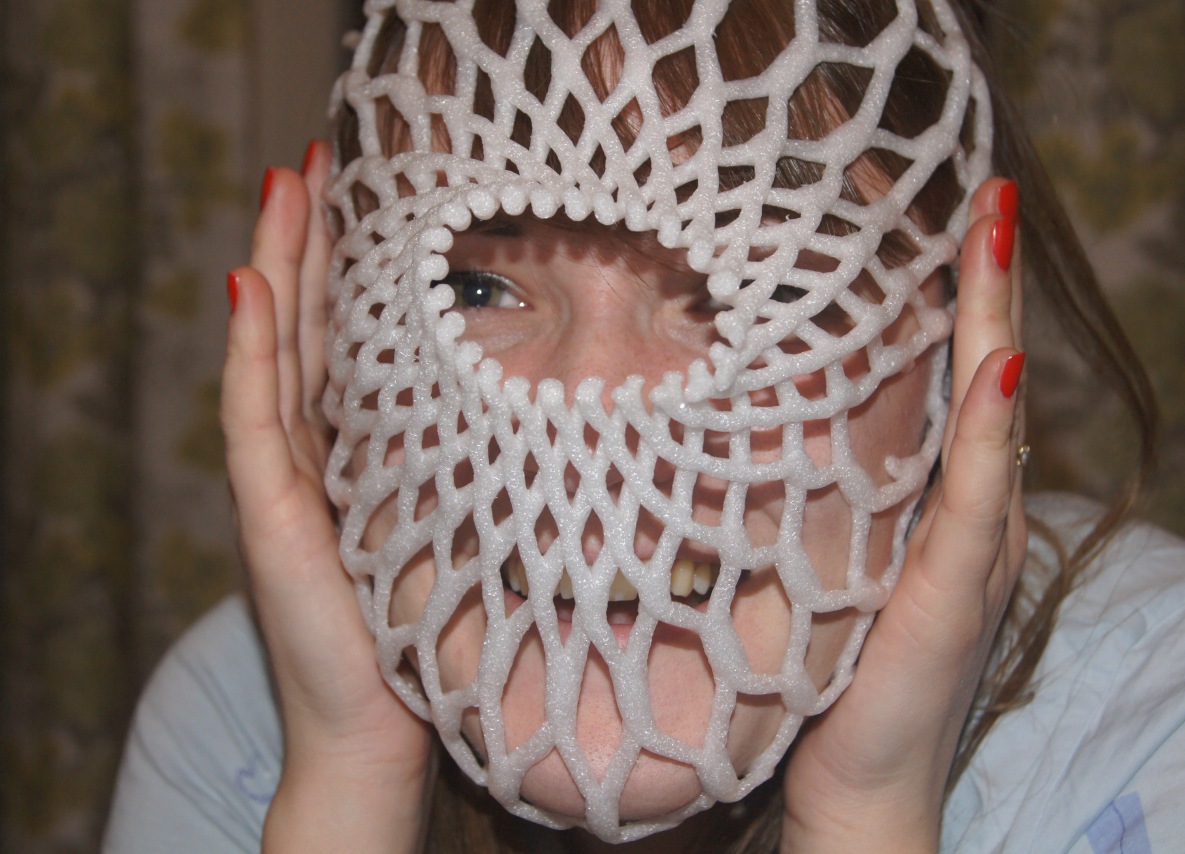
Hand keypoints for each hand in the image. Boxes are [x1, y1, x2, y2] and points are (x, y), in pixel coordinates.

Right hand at [222, 143, 432, 851]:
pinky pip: (255, 421)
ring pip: (272, 353)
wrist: (382, 724)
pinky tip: (250, 292)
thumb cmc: (428, 626)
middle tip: (314, 158)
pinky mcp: (271, 519)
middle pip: (300, 326)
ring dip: (272, 268)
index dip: (342, 264)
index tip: (361, 189)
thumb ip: (474, 463)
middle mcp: (309, 453)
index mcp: (350, 449)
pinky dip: (252, 355)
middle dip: (304, 241)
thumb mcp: (458, 524)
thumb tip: (553, 408)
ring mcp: (282, 481)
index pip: (340, 338)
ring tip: (282, 189)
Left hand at [781, 177, 1027, 852]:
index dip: (958, 303)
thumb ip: (818, 498)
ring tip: (991, 239)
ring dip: (995, 324)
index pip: (955, 383)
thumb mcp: (824, 562)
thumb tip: (746, 431)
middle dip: (987, 287)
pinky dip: (988, 433)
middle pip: (986, 380)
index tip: (949, 220)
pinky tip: (995, 370)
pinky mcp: (953, 596)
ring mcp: (971, 552)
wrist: (858, 778)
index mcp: (937, 505)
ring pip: (989, 420)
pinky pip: (975, 503)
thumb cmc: (834, 671)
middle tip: (986, 196)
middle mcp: (969, 515)